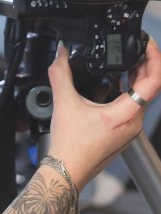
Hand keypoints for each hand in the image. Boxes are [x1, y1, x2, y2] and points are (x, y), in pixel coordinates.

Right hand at [47, 38, 160, 190]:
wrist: (67, 170)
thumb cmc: (70, 145)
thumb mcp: (64, 102)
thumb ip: (61, 73)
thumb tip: (61, 53)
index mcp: (126, 114)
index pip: (153, 82)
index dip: (154, 58)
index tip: (147, 43)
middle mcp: (133, 122)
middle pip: (151, 87)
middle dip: (147, 62)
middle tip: (139, 44)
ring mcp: (130, 128)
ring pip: (144, 96)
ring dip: (139, 75)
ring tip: (130, 58)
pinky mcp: (123, 131)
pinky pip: (135, 105)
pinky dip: (131, 88)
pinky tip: (117, 81)